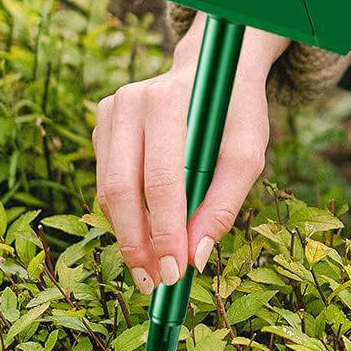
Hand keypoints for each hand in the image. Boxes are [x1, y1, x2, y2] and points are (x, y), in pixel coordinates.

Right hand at [92, 11, 289, 293]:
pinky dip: (125, 215)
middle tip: (156, 283)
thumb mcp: (248, 151)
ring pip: (108, 191)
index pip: (160, 179)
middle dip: (139, 244)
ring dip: (129, 237)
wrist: (216, 67)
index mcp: (168, 98)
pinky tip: (147, 233)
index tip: (176, 273)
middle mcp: (130, 101)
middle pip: (122, 189)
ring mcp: (110, 111)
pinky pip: (107, 182)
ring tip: (151, 271)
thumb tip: (196, 257)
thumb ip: (224, 203)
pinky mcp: (103, 124)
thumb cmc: (236, 111)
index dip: (165, 232)